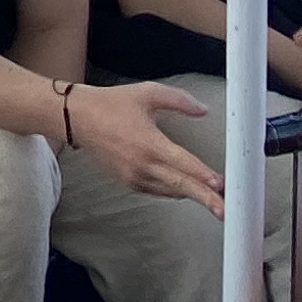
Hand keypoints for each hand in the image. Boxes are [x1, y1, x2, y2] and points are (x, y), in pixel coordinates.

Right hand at [67, 81, 220, 209]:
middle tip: (223, 209)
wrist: (79, 118)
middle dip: (204, 197)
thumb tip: (203, 110)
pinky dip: (173, 190)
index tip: (220, 184)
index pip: (182, 164)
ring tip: (212, 198)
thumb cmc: (112, 104)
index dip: (203, 175)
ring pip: (169, 191)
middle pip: (180, 186)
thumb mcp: (148, 93)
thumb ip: (179, 100)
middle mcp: (142, 165)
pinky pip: (157, 190)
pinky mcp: (128, 182)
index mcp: (149, 143)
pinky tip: (185, 188)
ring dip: (191, 194)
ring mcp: (134, 177)